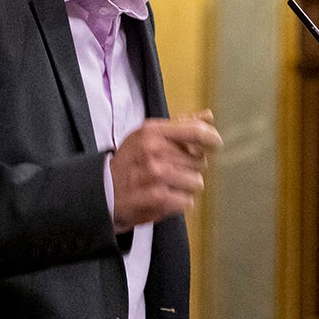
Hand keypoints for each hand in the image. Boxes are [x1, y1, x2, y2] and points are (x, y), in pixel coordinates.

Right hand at [111, 110, 221, 228]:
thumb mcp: (147, 135)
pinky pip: (187, 201)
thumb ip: (180, 125)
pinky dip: (179, 202)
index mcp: (153, 132)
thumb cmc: (131, 161)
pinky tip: (165, 197)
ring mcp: (156, 175)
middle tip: (174, 170)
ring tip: (169, 185)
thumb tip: (208, 116)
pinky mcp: (158, 199)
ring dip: (186, 186)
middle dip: (192, 167)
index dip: (212, 139)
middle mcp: (155, 151)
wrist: (103, 190)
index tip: (215, 144)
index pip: (195, 131)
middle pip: (200, 161)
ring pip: (196, 182)